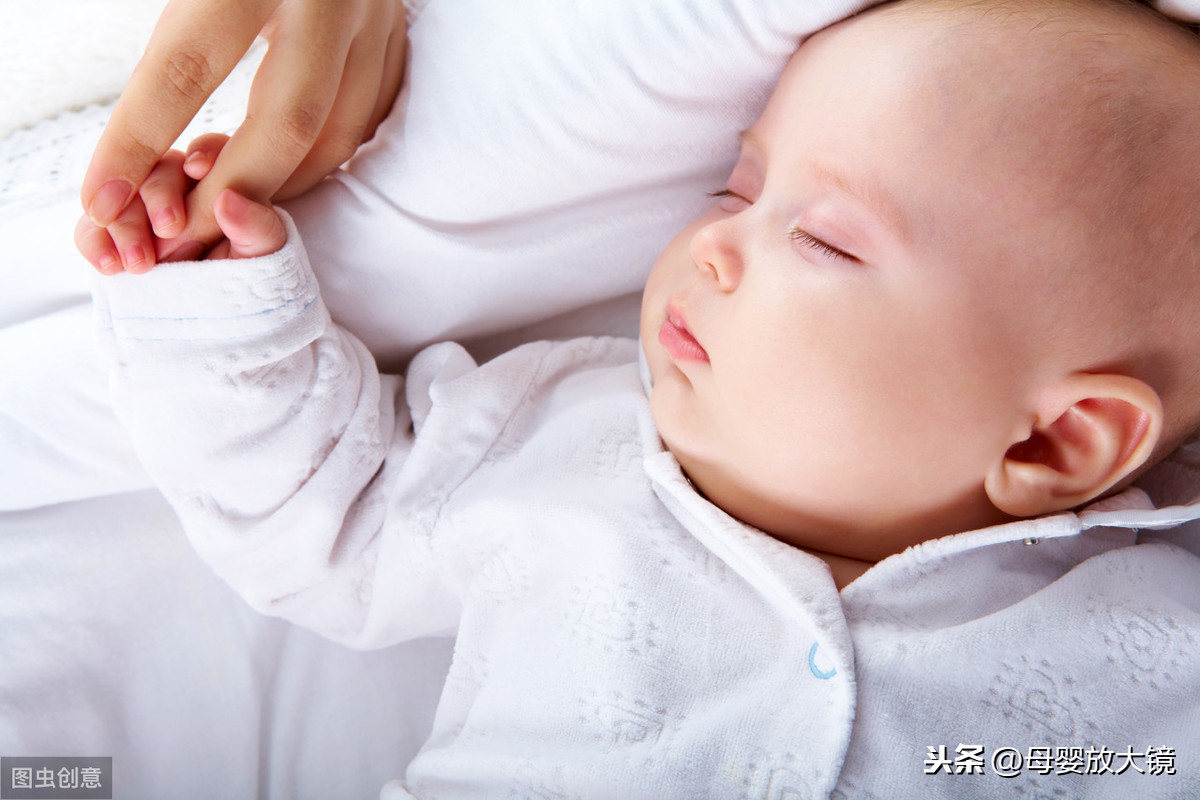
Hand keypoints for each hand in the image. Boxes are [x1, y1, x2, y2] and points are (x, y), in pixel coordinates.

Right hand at [77, 134, 285, 269]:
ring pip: (119, 194)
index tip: (199, 170)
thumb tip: (228, 198)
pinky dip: (95, 242)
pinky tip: (108, 264)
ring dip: (124, 223)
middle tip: (169, 230)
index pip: (208, 149)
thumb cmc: (256, 277)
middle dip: (158, 195)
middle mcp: (180, 186)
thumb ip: (256, 226)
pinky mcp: (114, 234)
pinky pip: (93, 227)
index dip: (202, 153)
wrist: (232, 315)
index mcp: (220, 176)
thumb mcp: (266, 255)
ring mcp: (143, 209)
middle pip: (157, 167)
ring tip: (139, 262)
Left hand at [80, 0, 406, 255]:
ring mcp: (374, 19)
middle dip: (229, 196)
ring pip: (337, 136)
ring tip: (221, 212)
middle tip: (178, 242)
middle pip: (287, 122)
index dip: (136, 141)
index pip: (185, 66)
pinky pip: (364, 124)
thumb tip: (128, 141)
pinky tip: (278, 170)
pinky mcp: (397, 35)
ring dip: (278, 189)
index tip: (101, 202)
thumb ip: (175, 31)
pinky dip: (318, 162)